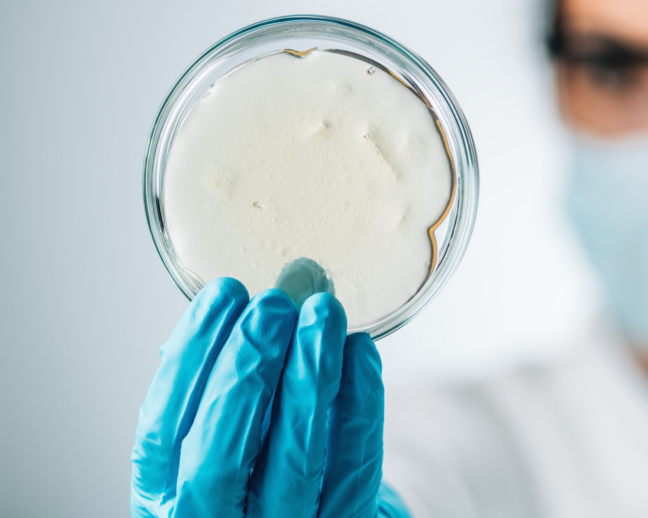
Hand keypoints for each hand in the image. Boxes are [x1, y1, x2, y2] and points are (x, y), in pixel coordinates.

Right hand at [130, 277, 408, 516]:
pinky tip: (359, 351)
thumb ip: (239, 365)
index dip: (192, 355)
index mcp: (164, 496)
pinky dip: (359, 403)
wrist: (299, 517)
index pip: (161, 431)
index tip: (224, 294)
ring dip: (310, 377)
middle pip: (220, 456)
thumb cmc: (258, 468)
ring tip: (323, 313)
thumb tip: (295, 281)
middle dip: (249, 369)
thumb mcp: (222, 428)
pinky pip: (353, 467)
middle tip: (274, 305)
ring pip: (293, 462)